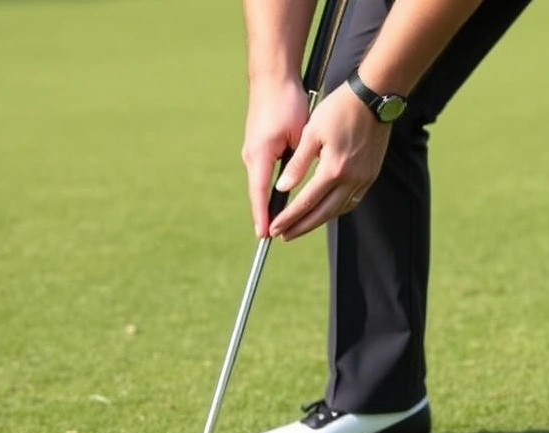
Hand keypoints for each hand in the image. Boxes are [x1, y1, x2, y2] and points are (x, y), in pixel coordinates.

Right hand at [241, 77, 310, 237]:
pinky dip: (269, 189)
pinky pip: (262, 174)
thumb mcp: (297, 134)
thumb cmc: (287, 102)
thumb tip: (291, 186)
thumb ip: (295, 161)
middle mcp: (252, 156)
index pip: (260, 194)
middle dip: (265, 215)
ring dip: (267, 203)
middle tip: (273, 237)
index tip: (265, 235)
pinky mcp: (257, 146)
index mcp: (260, 155)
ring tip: (275, 225)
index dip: (263, 215)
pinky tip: (277, 199)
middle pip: (258, 193)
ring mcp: (252, 151)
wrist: (272, 78)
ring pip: (260, 184)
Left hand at [268, 83, 391, 240]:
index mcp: (333, 169)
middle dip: (301, 227)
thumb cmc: (339, 108)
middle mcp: (351, 179)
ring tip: (301, 226)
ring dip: (319, 221)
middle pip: (323, 213)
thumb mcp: (311, 132)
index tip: (274, 229)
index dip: (288, 218)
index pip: (306, 202)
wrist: (374, 97)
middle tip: (284, 236)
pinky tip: (325, 210)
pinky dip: (336, 209)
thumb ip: (297, 164)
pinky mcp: (370, 175)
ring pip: (338, 210)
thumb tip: (282, 188)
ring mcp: (364, 179)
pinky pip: (352, 201)